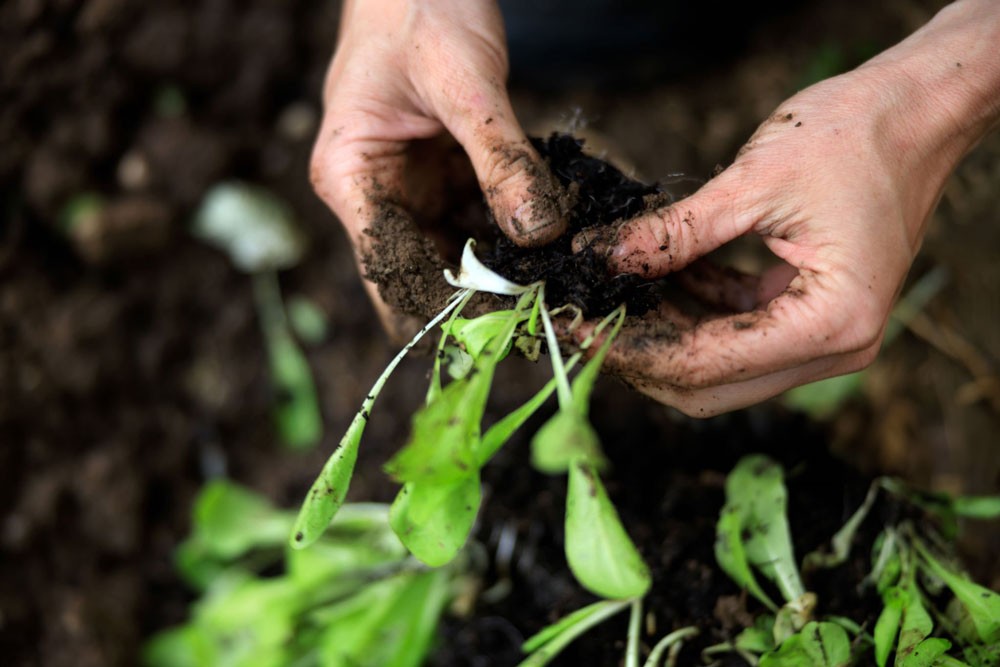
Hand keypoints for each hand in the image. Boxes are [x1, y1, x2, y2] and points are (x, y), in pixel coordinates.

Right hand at [310, 0, 565, 338]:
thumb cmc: (420, 7)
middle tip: (547, 318)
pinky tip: (556, 250)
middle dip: (484, 299)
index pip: (393, 272)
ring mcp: (411, 192)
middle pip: (426, 274)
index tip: (508, 329)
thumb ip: (501, 158)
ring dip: (506, 272)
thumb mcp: (466, 83)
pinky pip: (482, 223)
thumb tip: (540, 235)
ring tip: (560, 290)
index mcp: (351, 179)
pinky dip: (515, 236)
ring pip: (459, 256)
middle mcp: (375, 197)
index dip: (447, 309)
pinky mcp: (444, 181)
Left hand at [569, 0, 999, 416]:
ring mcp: (823, 337)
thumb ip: (675, 233)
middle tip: (579, 319)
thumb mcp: (753, 182)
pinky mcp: (809, 315)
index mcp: (833, 323)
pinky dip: (689, 310)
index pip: (708, 365)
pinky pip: (733, 331)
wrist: (916, 110)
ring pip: (716, 366)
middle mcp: (836, 348)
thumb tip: (603, 259)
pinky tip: (653, 276)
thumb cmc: (856, 135)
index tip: (574, 326)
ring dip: (660, 334)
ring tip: (606, 293)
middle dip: (639, 356)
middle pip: (709, 387)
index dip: (633, 350)